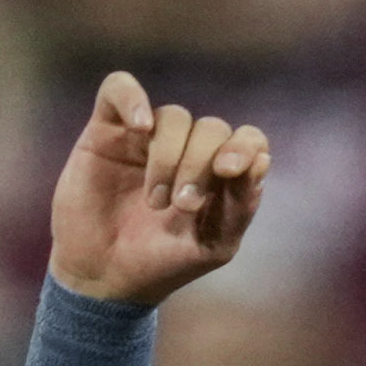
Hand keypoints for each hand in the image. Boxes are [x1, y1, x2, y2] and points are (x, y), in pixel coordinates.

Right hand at [47, 70, 269, 305]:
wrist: (104, 277)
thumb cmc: (162, 262)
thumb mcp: (213, 245)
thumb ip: (241, 205)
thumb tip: (261, 159)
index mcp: (219, 173)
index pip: (247, 139)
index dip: (244, 146)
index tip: (228, 170)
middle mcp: (187, 148)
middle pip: (211, 128)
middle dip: (200, 165)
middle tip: (183, 205)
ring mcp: (147, 137)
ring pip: (174, 116)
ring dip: (169, 156)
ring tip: (155, 201)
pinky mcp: (108, 130)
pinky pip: (120, 88)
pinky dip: (132, 99)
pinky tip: (139, 128)